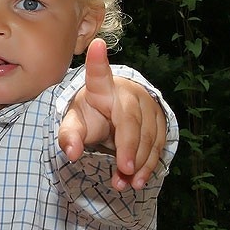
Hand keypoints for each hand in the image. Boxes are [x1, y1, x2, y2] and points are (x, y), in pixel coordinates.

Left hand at [59, 38, 166, 190]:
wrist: (114, 112)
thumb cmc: (91, 114)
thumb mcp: (75, 122)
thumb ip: (69, 135)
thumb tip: (71, 153)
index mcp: (100, 87)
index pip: (98, 73)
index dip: (97, 60)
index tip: (96, 45)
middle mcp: (126, 92)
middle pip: (131, 119)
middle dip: (129, 146)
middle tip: (124, 170)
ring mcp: (147, 105)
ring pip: (148, 136)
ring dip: (139, 162)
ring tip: (125, 184)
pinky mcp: (160, 120)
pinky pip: (158, 145)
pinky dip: (149, 165)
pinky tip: (138, 180)